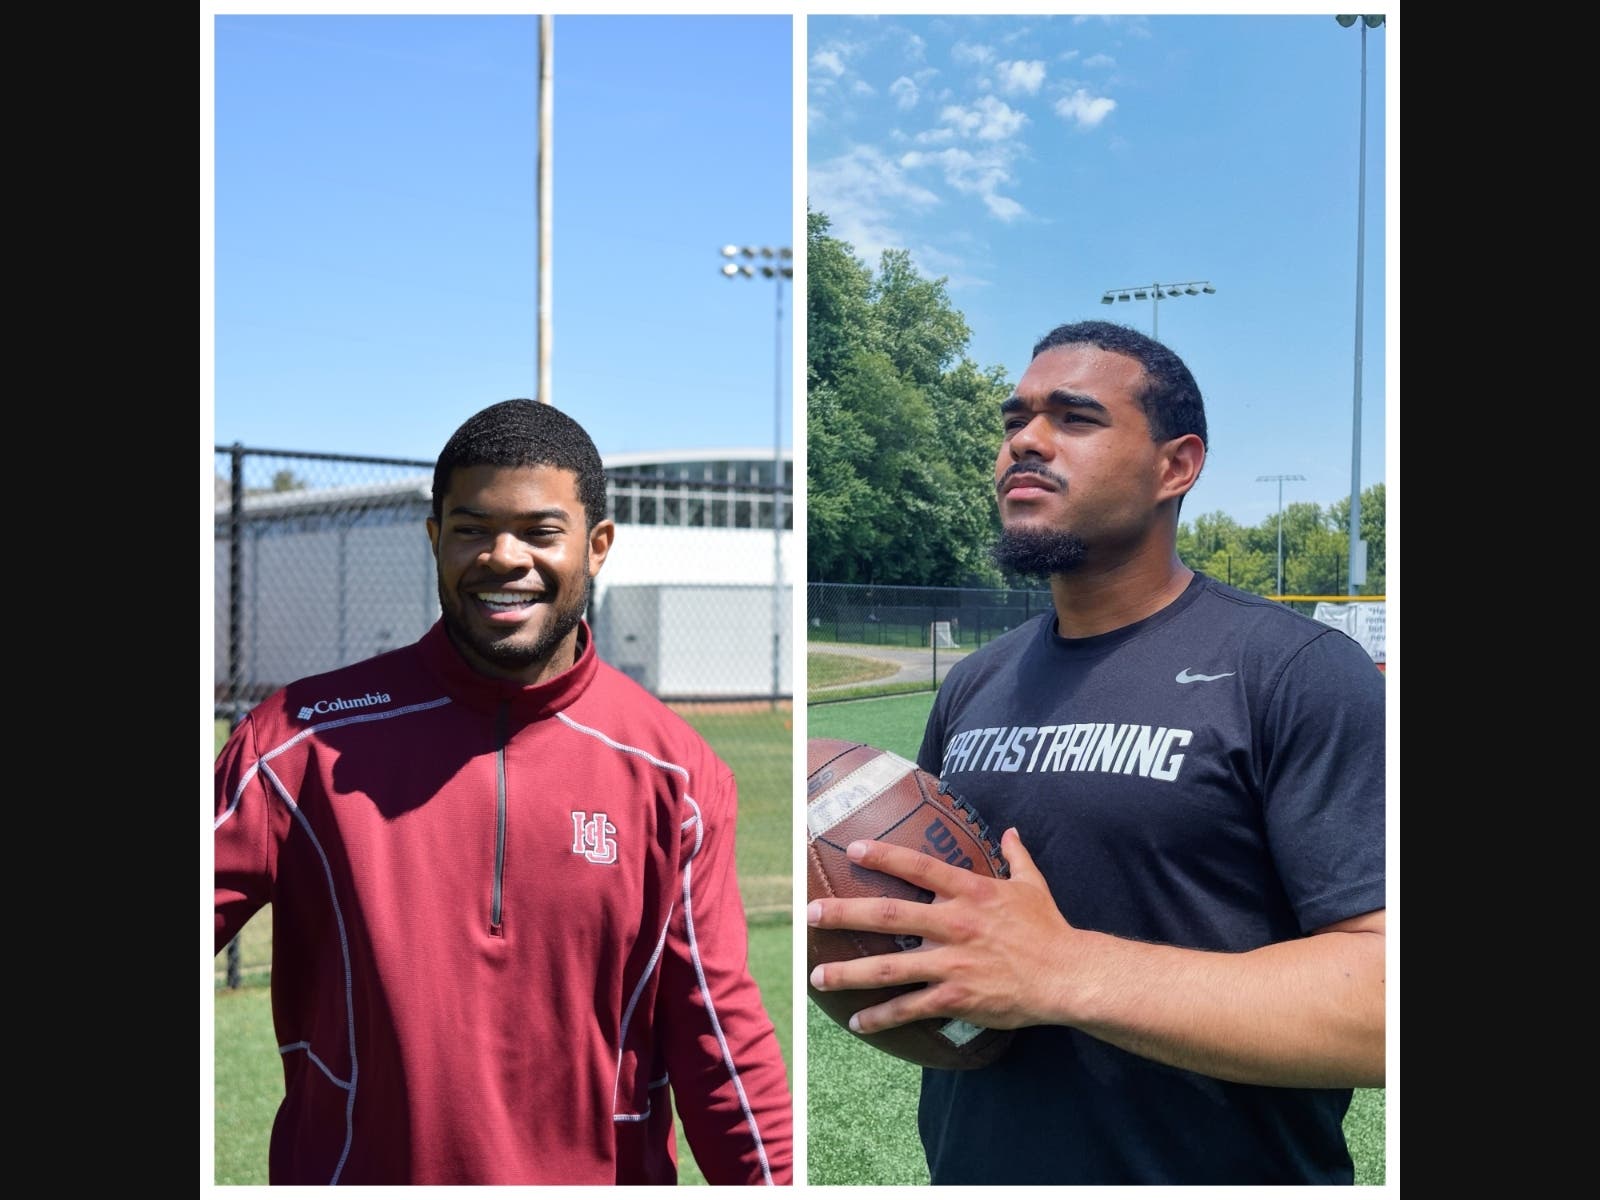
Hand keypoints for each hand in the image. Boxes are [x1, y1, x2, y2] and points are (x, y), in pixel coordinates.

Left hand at [806, 828, 1077, 1034]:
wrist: (1067, 975)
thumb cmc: (1048, 928)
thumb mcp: (1032, 884)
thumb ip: (1016, 856)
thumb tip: (1011, 832)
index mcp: (969, 891)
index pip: (918, 866)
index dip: (884, 856)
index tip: (851, 849)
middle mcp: (954, 924)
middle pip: (888, 916)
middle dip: (844, 913)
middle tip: (809, 913)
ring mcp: (952, 962)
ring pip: (889, 968)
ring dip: (849, 972)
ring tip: (817, 976)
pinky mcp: (956, 996)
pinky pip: (910, 1008)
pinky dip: (881, 1017)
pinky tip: (857, 1022)